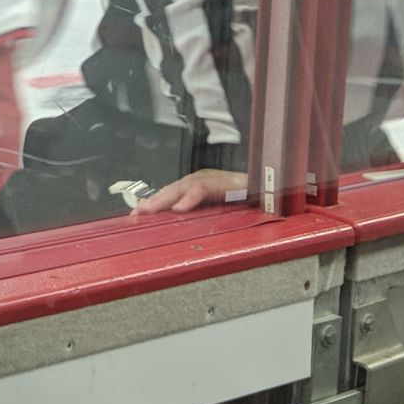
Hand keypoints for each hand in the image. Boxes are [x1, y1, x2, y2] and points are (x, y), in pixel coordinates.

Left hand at [133, 169, 248, 214]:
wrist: (268, 189)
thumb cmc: (245, 201)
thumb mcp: (218, 211)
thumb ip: (198, 215)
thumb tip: (177, 225)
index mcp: (196, 187)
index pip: (169, 195)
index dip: (153, 204)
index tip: (135, 216)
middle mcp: (201, 180)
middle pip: (171, 190)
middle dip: (153, 202)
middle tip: (137, 214)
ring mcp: (212, 179)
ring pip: (182, 187)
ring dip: (164, 199)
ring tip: (149, 210)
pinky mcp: (225, 182)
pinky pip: (204, 188)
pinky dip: (191, 198)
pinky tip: (181, 207)